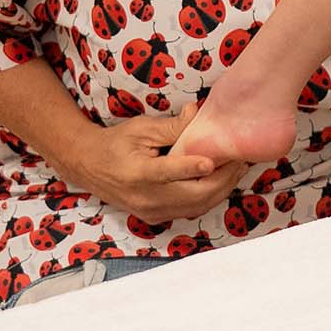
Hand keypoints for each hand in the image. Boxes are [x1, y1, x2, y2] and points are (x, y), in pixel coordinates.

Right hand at [72, 101, 247, 224]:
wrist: (89, 167)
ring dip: (221, 189)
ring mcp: (152, 212)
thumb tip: (197, 113)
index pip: (167, 173)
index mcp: (137, 174)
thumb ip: (172, 126)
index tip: (210, 161)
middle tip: (242, 159)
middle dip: (222, 179)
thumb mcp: (141, 129)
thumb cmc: (116, 143)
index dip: (190, 168)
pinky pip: (191, 210)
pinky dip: (210, 197)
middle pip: (192, 196)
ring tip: (238, 168)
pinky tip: (222, 180)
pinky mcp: (157, 217)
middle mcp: (145, 198)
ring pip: (196, 206)